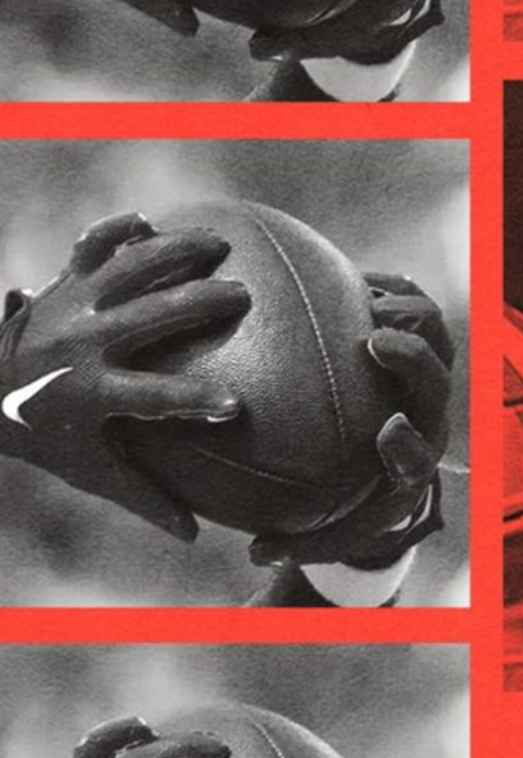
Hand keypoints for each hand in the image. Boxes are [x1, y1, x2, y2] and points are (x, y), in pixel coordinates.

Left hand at [0, 213, 249, 539]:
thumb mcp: (89, 469)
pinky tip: (148, 222)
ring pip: (128, 268)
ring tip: (219, 243)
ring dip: (176, 251)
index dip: (194, 402)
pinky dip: (114, 230)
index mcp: (93, 392)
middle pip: (150, 317)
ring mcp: (73, 306)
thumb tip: (196, 535)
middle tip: (242, 298)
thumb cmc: (46, 435)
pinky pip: (90, 247)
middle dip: (199, 303)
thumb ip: (144, 496)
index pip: (153, 399)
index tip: (235, 405)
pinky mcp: (66, 283)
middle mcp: (83, 344)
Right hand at [243, 274, 451, 571]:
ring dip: (408, 313)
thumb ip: (297, 541)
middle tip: (376, 340)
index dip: (408, 443)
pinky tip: (350, 276)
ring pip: (437, 334)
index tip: (386, 431)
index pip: (417, 456)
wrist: (391, 460)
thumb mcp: (329, 531)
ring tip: (364, 297)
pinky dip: (389, 286)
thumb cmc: (355, 502)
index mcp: (409, 461)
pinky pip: (413, 300)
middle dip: (414, 360)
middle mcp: (427, 414)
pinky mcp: (419, 338)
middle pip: (437, 381)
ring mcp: (427, 373)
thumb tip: (257, 551)